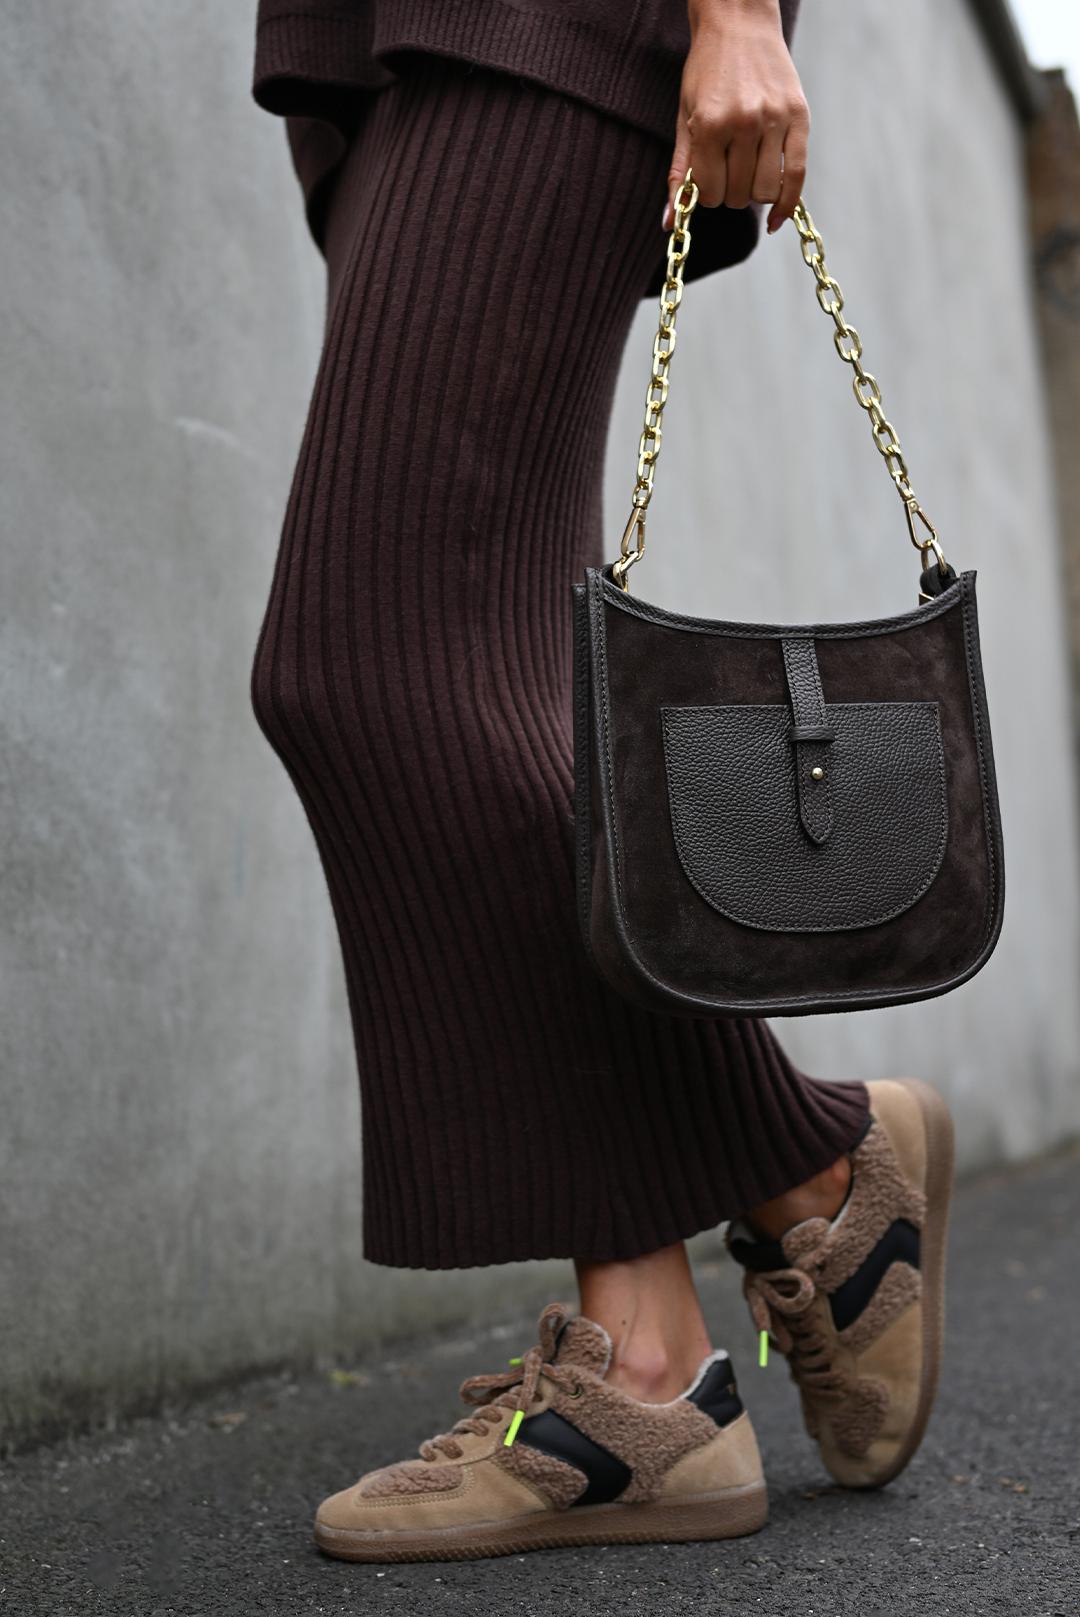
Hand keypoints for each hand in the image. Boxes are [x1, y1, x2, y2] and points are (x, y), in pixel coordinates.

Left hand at [664, 0, 809, 234]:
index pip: (710, 194)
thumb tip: (668, 224)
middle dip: (730, 192)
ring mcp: (774, 120)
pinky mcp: (799, 117)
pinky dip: (786, 204)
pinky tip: (776, 217)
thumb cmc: (706, 72)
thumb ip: (679, 171)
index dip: (706, 194)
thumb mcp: (684, 118)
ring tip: (748, 172)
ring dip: (754, 193)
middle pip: (738, 196)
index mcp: (710, 125)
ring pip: (764, 191)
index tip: (708, 179)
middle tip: (728, 170)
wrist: (739, 23)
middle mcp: (744, 123)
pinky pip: (797, 175)